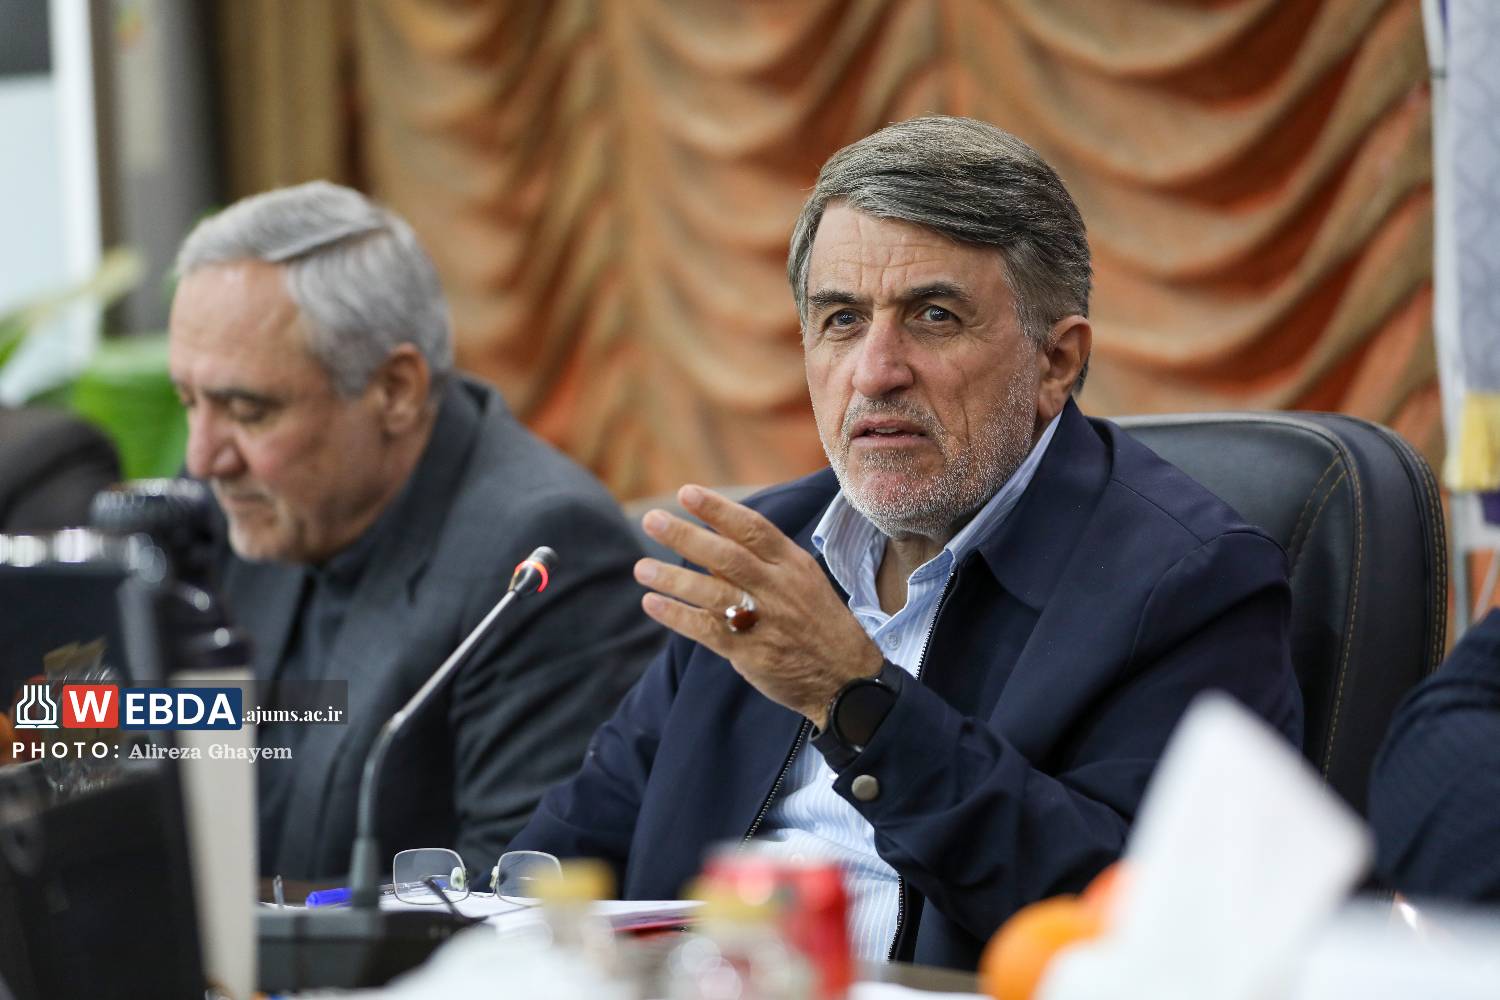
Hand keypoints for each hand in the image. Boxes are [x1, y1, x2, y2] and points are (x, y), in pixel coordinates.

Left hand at [634, 485, 883, 727]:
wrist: (846, 678)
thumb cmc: (818, 623)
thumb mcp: (803, 581)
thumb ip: (763, 562)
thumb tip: (714, 542)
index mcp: (792, 564)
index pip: (752, 528)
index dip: (718, 509)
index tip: (686, 493)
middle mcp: (778, 587)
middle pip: (726, 556)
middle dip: (686, 536)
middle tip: (652, 521)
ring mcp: (764, 620)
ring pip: (712, 593)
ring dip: (673, 578)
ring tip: (641, 567)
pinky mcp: (750, 652)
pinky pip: (707, 630)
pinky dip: (677, 616)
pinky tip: (652, 603)